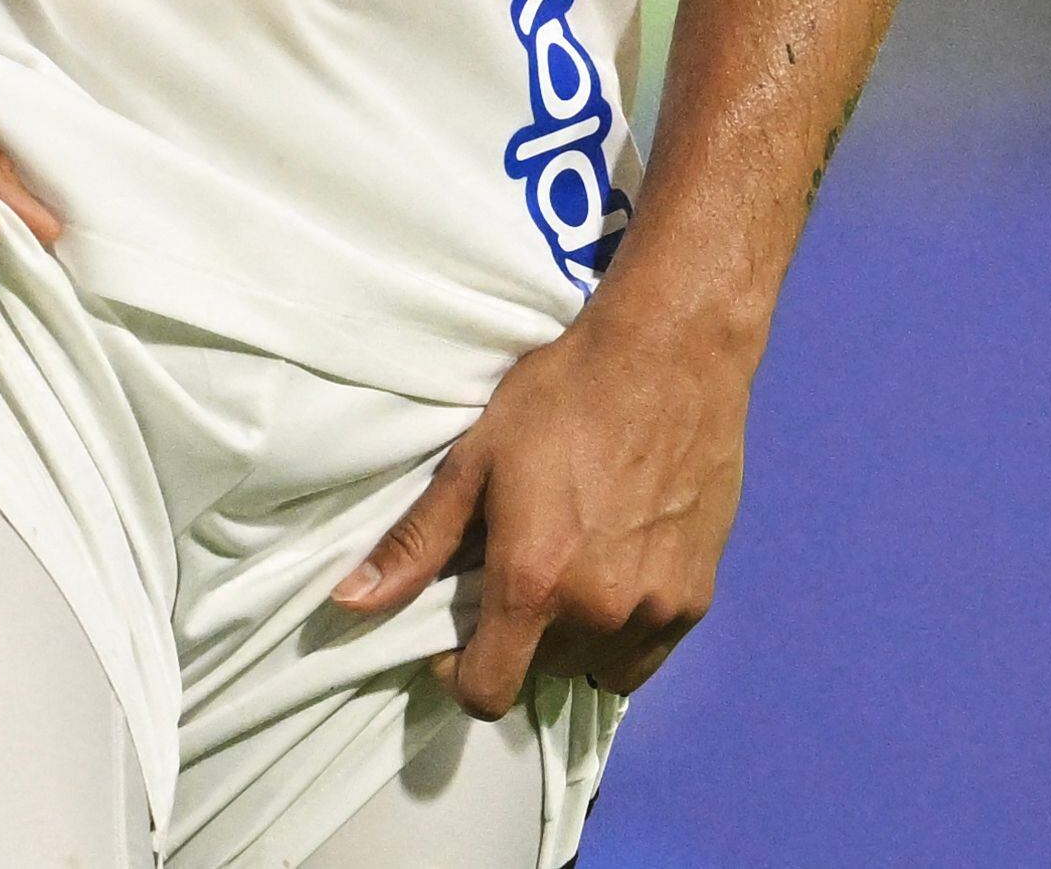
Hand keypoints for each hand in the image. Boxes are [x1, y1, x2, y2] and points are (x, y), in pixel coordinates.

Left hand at [331, 298, 755, 716]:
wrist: (670, 356)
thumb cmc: (564, 397)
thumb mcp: (476, 460)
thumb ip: (418, 542)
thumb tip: (352, 601)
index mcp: (534, 584)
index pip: (488, 693)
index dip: (460, 674)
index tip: (458, 635)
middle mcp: (598, 614)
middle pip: (540, 675)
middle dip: (517, 641)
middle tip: (517, 578)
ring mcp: (655, 610)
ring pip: (595, 668)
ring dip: (571, 642)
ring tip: (566, 575)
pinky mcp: (698, 598)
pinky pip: (647, 655)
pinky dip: (623, 636)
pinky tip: (615, 576)